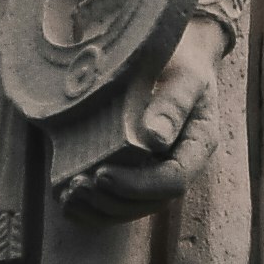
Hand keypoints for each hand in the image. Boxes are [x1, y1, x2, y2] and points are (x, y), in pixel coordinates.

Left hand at [56, 13, 231, 217]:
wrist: (172, 54)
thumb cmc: (180, 60)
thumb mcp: (185, 74)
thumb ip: (174, 104)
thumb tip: (155, 140)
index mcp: (197, 147)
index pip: (173, 181)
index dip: (137, 185)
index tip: (102, 172)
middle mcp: (179, 166)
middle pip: (149, 202)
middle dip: (112, 200)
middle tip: (78, 186)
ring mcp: (156, 172)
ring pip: (131, 208)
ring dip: (98, 209)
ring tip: (70, 194)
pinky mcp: (135, 171)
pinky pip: (116, 201)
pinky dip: (91, 209)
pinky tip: (66, 201)